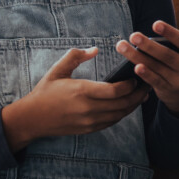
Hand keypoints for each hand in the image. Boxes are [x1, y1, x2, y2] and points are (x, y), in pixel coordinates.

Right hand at [1, 47, 147, 151]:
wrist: (31, 118)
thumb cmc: (45, 91)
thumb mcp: (57, 70)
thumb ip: (75, 56)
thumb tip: (95, 50)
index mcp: (82, 91)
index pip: (116, 91)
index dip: (130, 84)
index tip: (136, 76)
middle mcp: (88, 109)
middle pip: (122, 104)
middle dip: (138, 94)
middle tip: (148, 83)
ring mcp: (89, 121)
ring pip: (120, 114)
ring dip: (133, 105)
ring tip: (142, 94)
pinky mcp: (89, 129)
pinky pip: (112, 122)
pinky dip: (123, 113)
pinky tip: (128, 105)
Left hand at [116, 21, 178, 114]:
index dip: (170, 33)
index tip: (155, 24)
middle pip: (168, 55)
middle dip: (149, 45)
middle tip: (133, 35)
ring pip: (157, 67)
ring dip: (138, 57)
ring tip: (123, 46)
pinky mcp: (168, 90)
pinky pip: (155, 81)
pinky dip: (145, 74)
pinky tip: (135, 66)